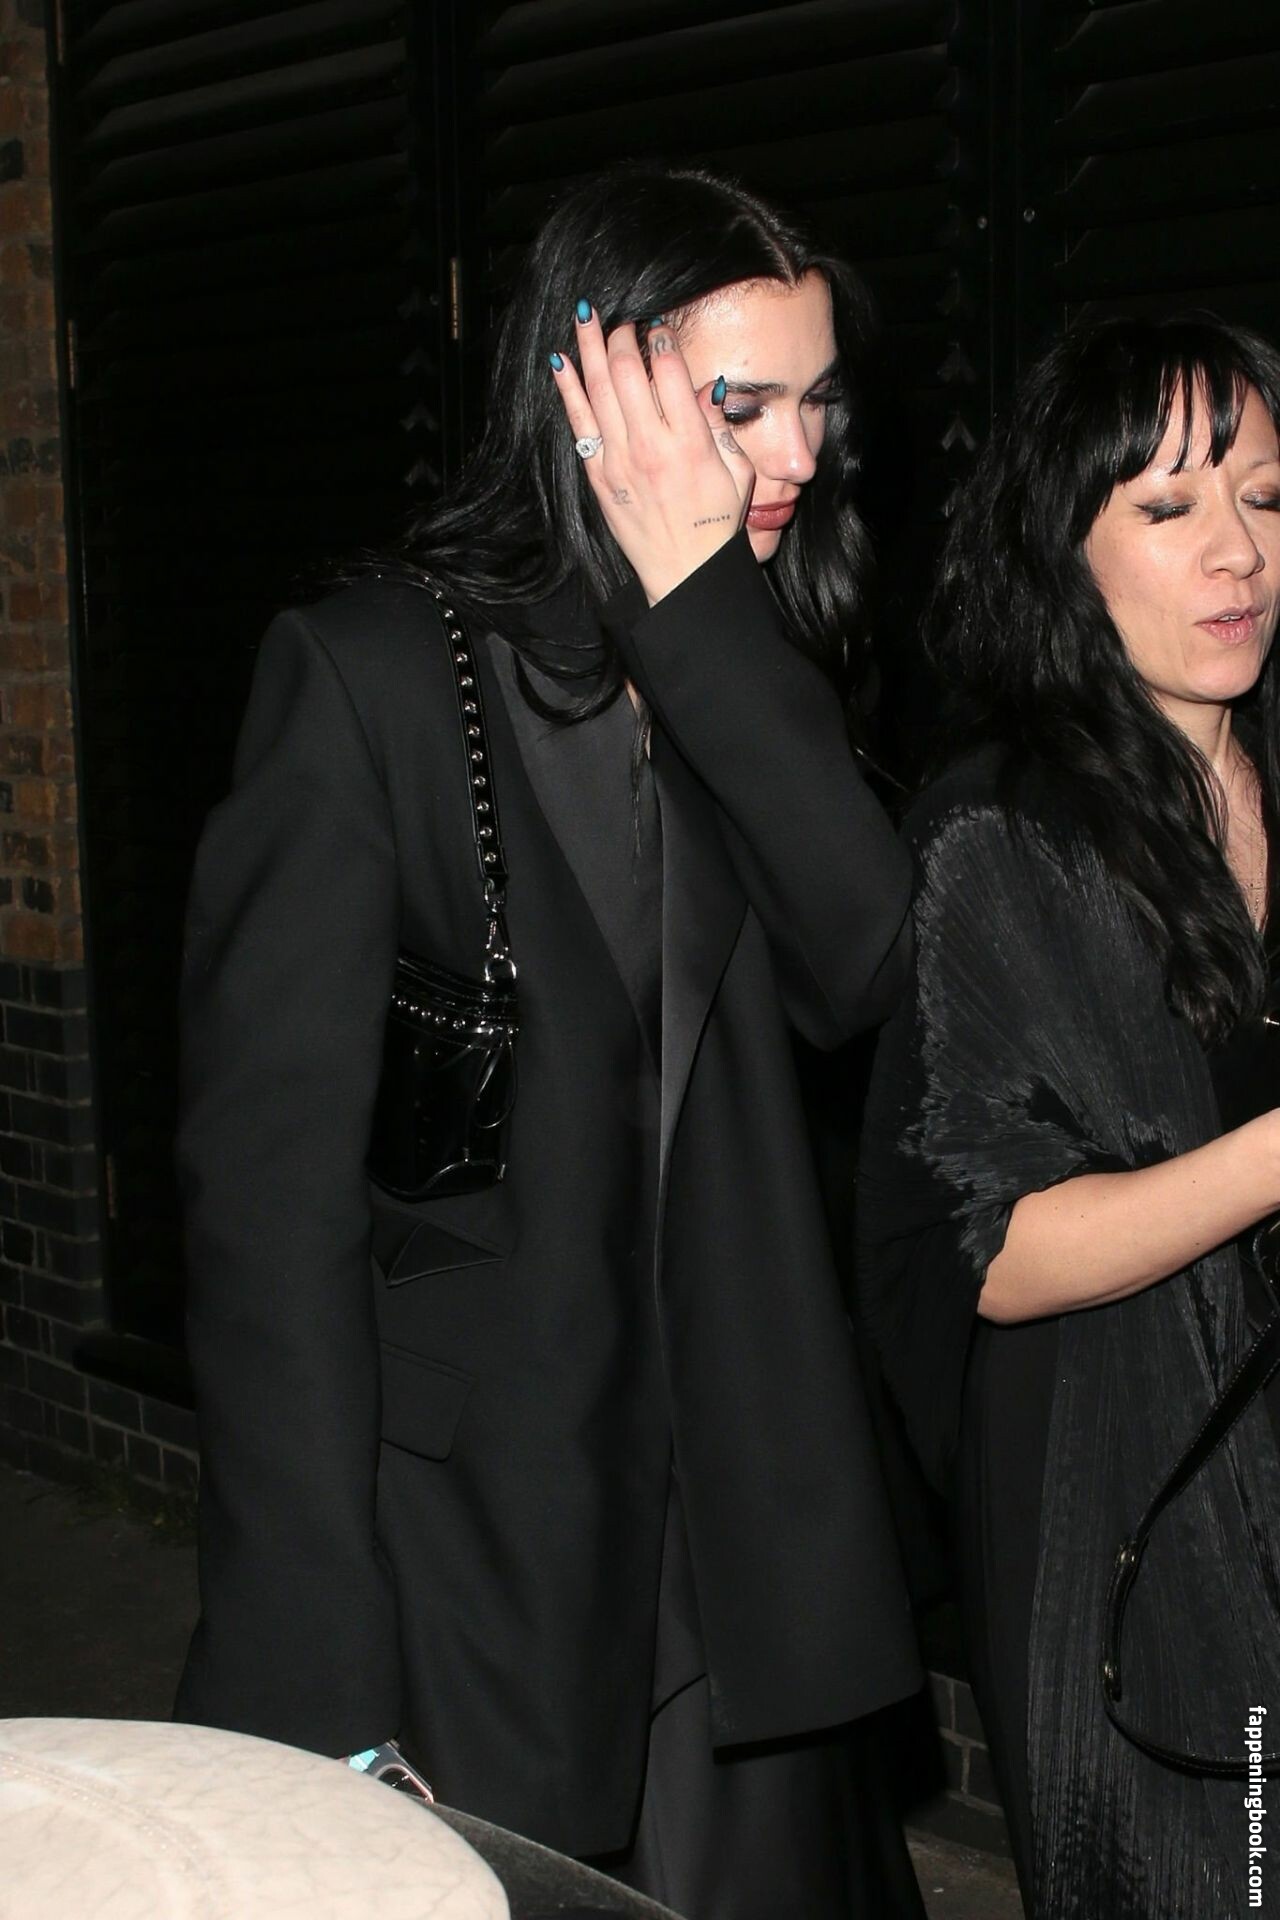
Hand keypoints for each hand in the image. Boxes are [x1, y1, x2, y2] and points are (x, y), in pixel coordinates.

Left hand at [551, 304, 754, 604]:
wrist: (685, 573)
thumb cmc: (717, 524)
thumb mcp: (738, 473)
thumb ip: (721, 426)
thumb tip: (710, 386)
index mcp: (689, 442)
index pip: (670, 370)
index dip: (662, 338)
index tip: (659, 325)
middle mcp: (650, 446)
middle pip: (627, 370)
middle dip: (621, 335)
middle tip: (622, 320)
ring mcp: (619, 461)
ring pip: (598, 389)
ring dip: (588, 347)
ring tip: (584, 315)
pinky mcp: (599, 476)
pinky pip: (579, 422)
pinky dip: (568, 389)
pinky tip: (561, 361)